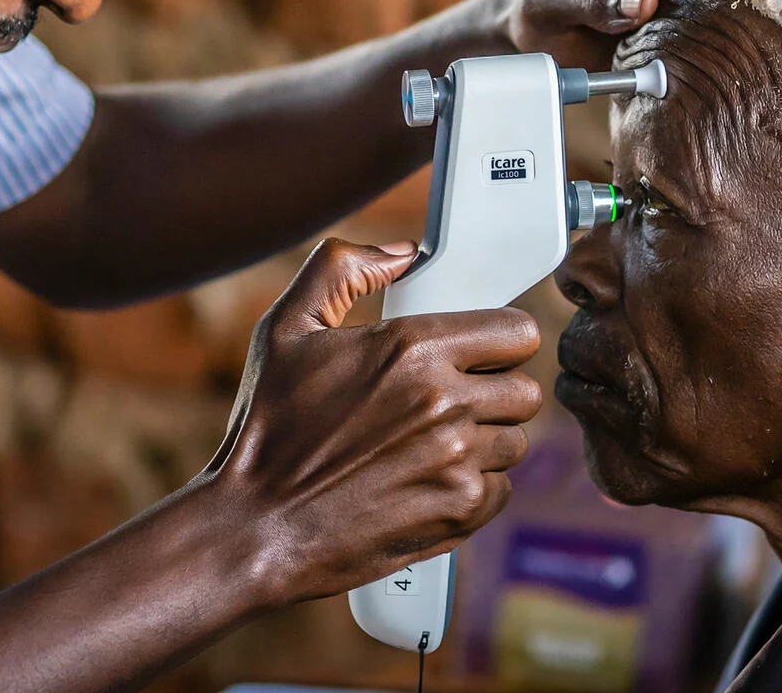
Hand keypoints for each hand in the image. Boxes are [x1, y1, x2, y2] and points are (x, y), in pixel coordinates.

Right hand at [204, 237, 542, 606]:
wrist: (255, 528)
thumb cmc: (268, 429)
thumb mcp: (286, 328)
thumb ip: (341, 268)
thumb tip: (402, 252)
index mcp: (412, 348)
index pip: (518, 332)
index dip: (502, 340)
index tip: (483, 352)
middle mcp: (444, 402)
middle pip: (525, 389)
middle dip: (495, 392)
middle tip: (454, 400)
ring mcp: (456, 460)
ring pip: (515, 441)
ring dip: (484, 442)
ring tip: (433, 444)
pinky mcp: (459, 512)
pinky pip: (501, 490)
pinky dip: (473, 488)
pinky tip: (427, 481)